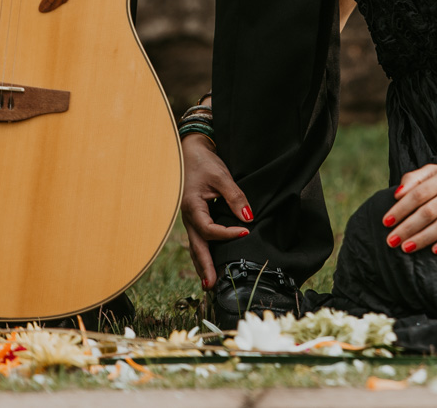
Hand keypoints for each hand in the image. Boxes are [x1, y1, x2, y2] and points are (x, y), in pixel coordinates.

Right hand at [180, 133, 252, 288]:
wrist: (190, 150)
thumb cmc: (204, 162)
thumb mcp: (221, 176)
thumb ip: (235, 197)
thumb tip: (248, 218)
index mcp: (192, 208)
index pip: (210, 230)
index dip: (228, 234)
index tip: (245, 232)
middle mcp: (188, 216)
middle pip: (197, 246)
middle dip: (204, 266)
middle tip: (211, 285)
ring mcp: (189, 218)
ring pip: (195, 245)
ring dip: (202, 263)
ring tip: (208, 282)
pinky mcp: (194, 216)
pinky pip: (198, 238)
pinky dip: (202, 251)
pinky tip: (208, 261)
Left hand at [383, 161, 436, 256]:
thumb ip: (415, 177)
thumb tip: (397, 193)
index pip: (418, 193)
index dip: (401, 208)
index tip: (386, 221)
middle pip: (429, 211)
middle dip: (408, 227)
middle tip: (392, 241)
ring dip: (424, 237)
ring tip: (407, 248)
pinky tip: (435, 250)